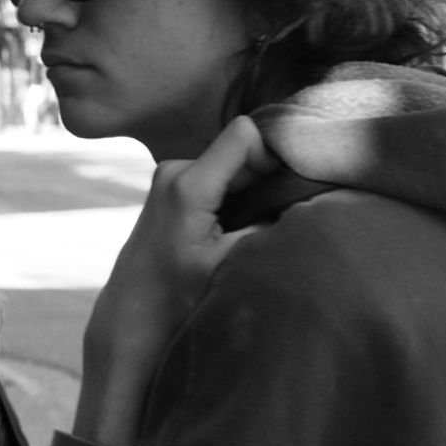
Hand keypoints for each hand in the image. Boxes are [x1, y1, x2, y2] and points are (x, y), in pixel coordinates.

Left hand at [73, 116, 279, 445]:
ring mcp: (171, 178)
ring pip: (234, 165)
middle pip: (243, 151)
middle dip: (270, 175)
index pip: (246, 134)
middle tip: (287, 209)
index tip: (292, 184)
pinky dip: (238, 195)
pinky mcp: (173, 188)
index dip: (276, 152)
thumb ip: (268, 226)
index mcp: (188, 184)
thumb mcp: (231, 263)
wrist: (133, 311)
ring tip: (263, 223)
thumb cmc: (178, 293)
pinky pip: (219, 177)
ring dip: (255, 188)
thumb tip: (312, 200)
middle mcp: (175, 170)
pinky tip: (243, 225)